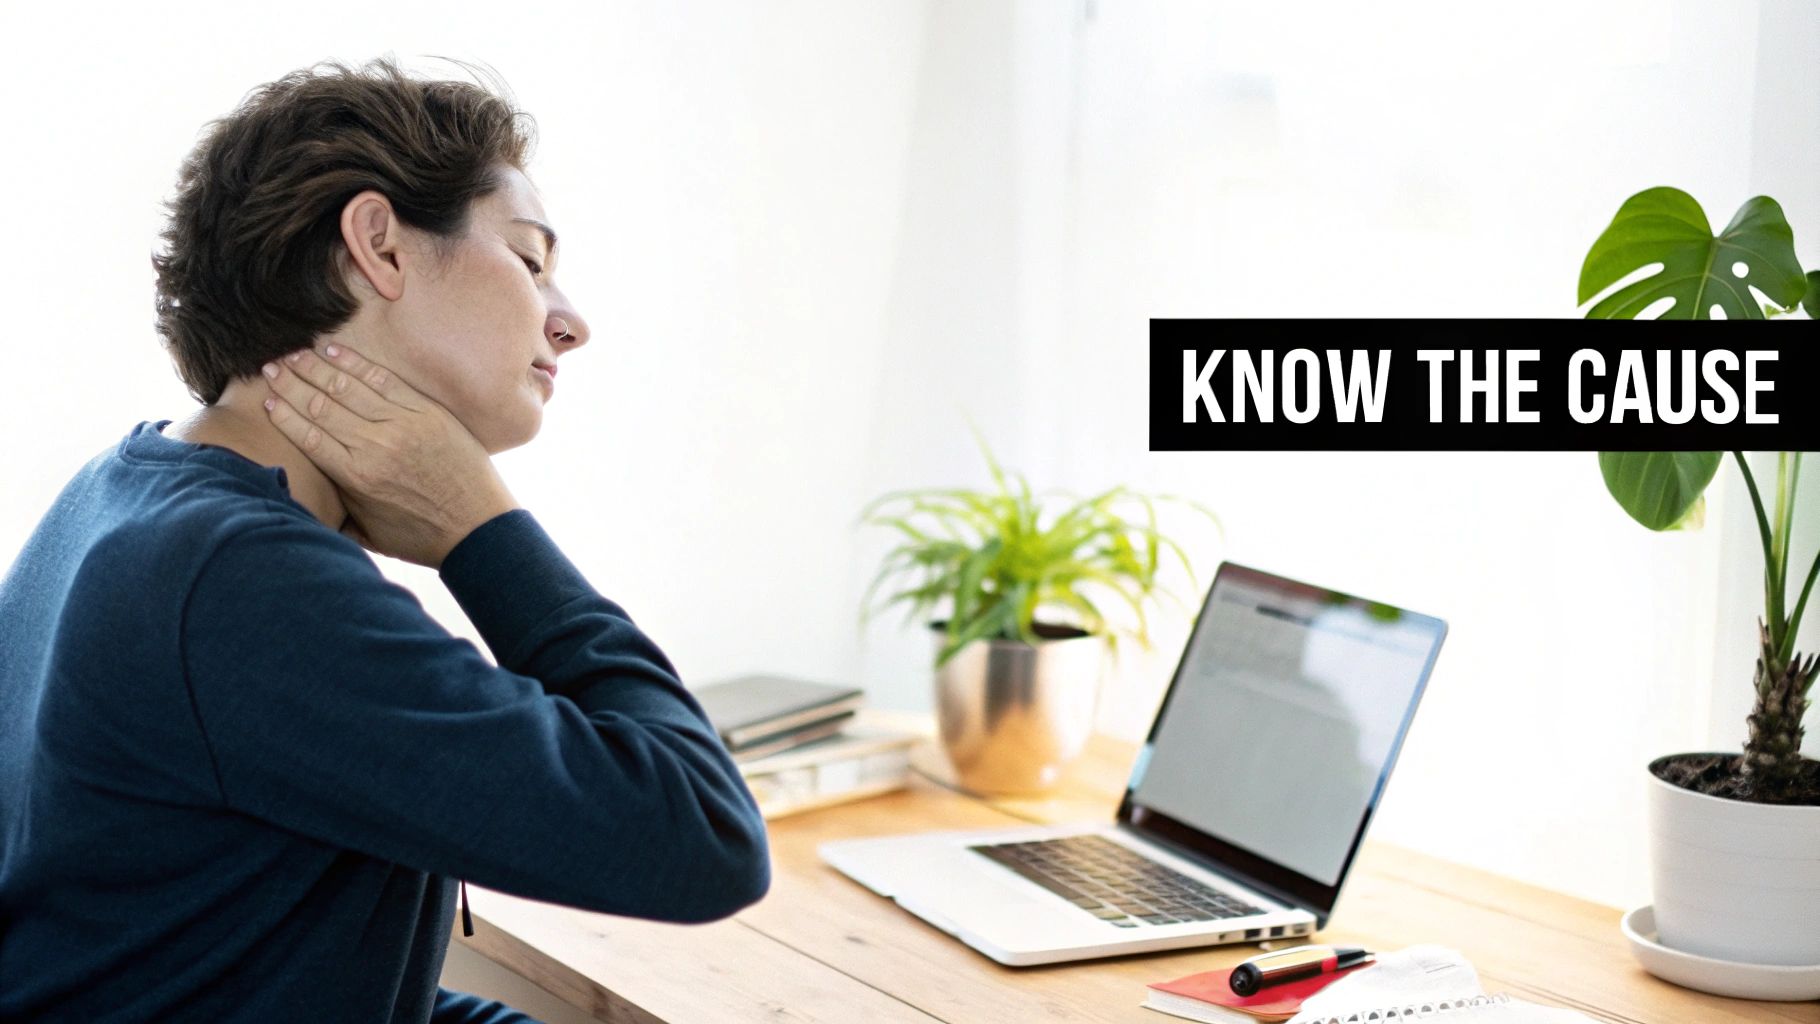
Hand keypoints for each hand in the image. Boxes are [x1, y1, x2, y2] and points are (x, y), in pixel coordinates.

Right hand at [259, 344, 520, 568]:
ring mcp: (403, 425)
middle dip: (291, 383)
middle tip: (269, 366)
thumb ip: (336, 511)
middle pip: (321, 405)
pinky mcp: (427, 412)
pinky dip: (356, 364)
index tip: (264, 398)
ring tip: (294, 353)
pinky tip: (335, 351)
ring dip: (317, 367)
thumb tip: (306, 497)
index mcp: (356, 477)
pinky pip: (384, 380)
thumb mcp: (369, 532)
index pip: (308, 436)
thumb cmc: (422, 536)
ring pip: (348, 387)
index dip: (283, 414)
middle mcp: (375, 446)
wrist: (480, 528)